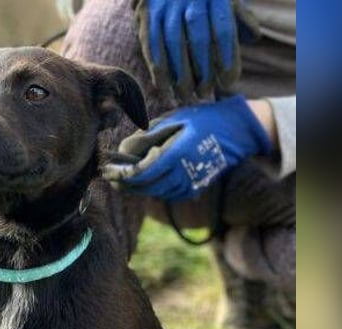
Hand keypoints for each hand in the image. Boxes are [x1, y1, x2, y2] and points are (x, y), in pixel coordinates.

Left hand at [103, 95, 272, 201]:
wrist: (235, 133)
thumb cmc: (202, 121)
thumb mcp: (174, 121)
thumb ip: (147, 137)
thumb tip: (123, 150)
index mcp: (177, 155)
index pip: (142, 172)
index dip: (122, 174)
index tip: (106, 170)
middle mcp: (183, 175)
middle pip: (144, 187)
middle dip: (124, 183)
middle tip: (107, 176)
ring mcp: (189, 185)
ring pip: (154, 193)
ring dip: (136, 187)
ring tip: (120, 178)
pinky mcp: (193, 190)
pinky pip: (165, 193)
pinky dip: (151, 188)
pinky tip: (141, 180)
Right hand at [132, 0, 259, 100]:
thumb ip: (240, 16)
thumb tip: (254, 36)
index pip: (224, 30)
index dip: (227, 58)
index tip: (229, 82)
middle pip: (199, 38)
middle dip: (203, 70)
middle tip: (206, 94)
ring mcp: (167, 5)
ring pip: (173, 44)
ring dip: (179, 74)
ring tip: (186, 96)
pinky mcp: (147, 14)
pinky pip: (152, 45)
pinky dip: (158, 69)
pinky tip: (164, 87)